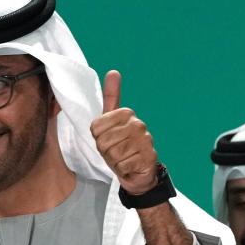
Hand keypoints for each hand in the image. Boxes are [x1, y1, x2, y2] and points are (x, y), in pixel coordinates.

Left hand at [90, 70, 157, 194]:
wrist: (138, 172)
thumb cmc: (121, 147)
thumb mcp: (111, 123)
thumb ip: (111, 98)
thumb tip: (113, 72)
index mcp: (127, 114)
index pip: (96, 128)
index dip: (98, 139)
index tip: (109, 140)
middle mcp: (138, 124)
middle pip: (103, 142)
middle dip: (106, 152)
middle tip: (116, 152)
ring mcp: (145, 141)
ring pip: (113, 154)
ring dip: (115, 161)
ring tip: (123, 158)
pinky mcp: (148, 157)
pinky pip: (122, 165)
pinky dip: (123, 169)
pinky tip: (130, 166)